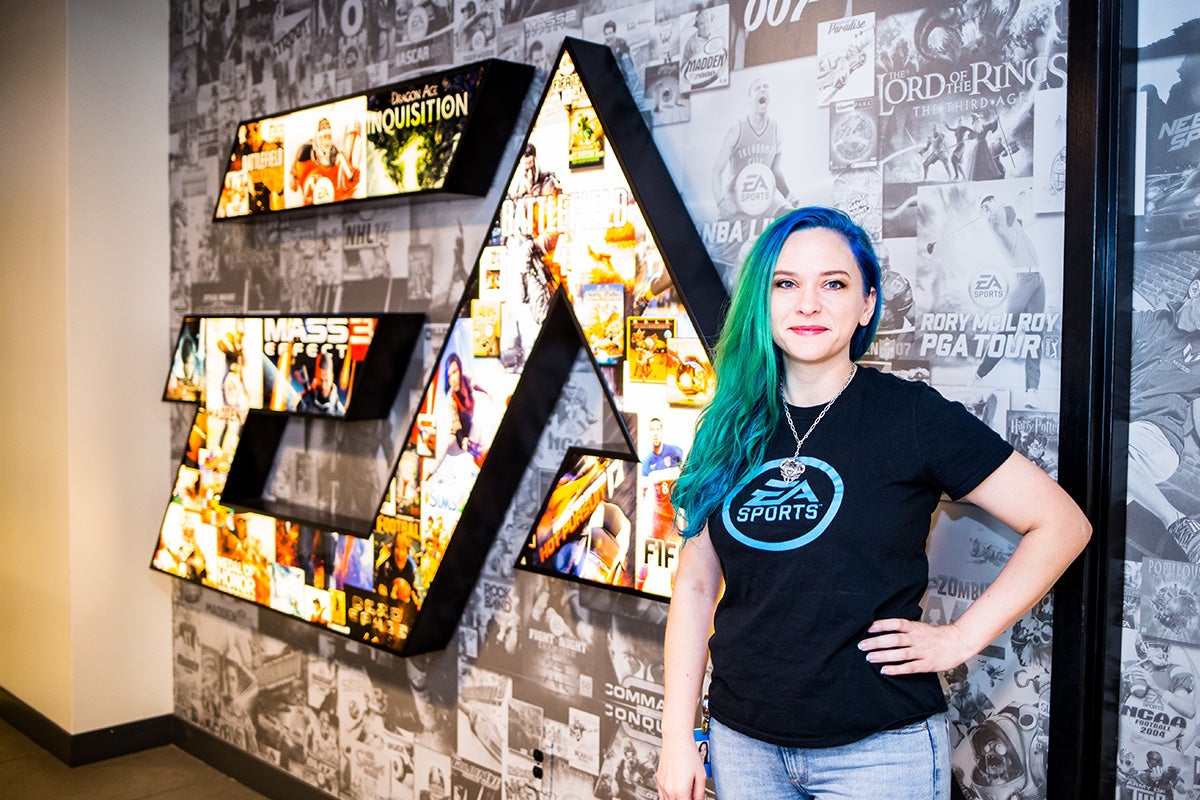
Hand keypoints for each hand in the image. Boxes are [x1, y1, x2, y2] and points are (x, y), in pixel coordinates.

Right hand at [656, 738, 706, 799]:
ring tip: (686, 792)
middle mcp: (669, 790)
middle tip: (692, 794)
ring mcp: (662, 785)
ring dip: (677, 799)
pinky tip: (677, 790)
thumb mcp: (701, 775)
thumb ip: (700, 793)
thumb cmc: (688, 753)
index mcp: (680, 791)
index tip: (695, 799)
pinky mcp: (659, 780)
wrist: (676, 739)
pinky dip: (670, 795)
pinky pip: (662, 794)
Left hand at [858, 618, 973, 675]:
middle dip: (877, 642)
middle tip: (863, 645)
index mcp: (916, 628)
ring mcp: (922, 652)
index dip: (882, 625)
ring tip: (870, 658)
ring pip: (900, 654)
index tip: (869, 628)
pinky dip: (897, 669)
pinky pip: (910, 667)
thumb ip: (905, 629)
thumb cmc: (937, 635)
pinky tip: (885, 670)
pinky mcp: (927, 664)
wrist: (959, 642)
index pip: (897, 624)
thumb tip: (884, 629)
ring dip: (884, 656)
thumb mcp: (921, 627)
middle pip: (895, 639)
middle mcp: (917, 639)